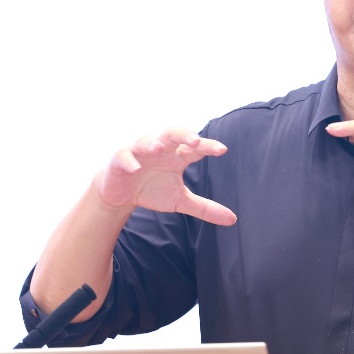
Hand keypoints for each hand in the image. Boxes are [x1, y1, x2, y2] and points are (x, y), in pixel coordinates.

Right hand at [96, 127, 236, 225]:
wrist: (121, 195)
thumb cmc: (153, 190)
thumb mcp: (180, 200)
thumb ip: (205, 207)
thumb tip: (233, 219)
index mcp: (177, 156)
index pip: (195, 148)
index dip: (208, 146)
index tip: (222, 149)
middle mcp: (160, 149)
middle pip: (172, 134)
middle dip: (183, 134)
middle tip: (194, 141)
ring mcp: (139, 153)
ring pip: (146, 141)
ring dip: (153, 143)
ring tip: (160, 149)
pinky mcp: (120, 161)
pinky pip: (123, 156)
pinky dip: (129, 160)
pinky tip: (135, 168)